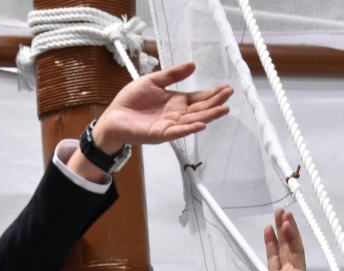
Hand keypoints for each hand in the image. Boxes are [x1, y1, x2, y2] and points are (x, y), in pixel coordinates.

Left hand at [93, 61, 232, 150]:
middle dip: (215, 102)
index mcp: (177, 101)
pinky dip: (190, 129)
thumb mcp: (153, 81)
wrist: (113, 116)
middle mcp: (177, 114)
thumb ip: (172, 74)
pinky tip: (202, 124)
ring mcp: (170, 125)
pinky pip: (178, 131)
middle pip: (200, 108)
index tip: (227, 87)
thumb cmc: (131, 100)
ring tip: (224, 109)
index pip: (199, 97)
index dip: (213, 93)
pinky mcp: (161, 134)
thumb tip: (193, 65)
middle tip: (229, 95)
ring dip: (209, 115)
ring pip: (194, 120)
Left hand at [243, 208, 312, 270]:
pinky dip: (293, 239)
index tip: (268, 228)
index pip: (275, 257)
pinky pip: (297, 254)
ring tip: (284, 213)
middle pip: (285, 248)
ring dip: (289, 230)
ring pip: (292, 247)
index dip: (272, 242)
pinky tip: (289, 226)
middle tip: (280, 213)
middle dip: (282, 230)